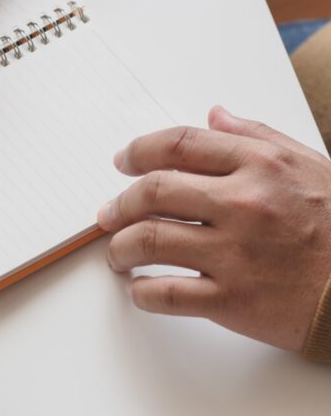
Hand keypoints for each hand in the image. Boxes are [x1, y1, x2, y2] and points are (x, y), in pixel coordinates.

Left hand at [98, 106, 330, 351]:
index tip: (122, 162)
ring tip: (117, 253)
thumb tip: (214, 115)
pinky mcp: (233, 300)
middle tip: (107, 213)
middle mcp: (243, 205)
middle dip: (119, 203)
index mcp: (259, 166)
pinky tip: (140, 289)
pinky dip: (142, 293)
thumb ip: (257, 137)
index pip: (178, 145)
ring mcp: (235, 254)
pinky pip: (166, 294)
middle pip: (152, 192)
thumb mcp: (308, 167)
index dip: (138, 151)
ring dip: (120, 247)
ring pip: (148, 241)